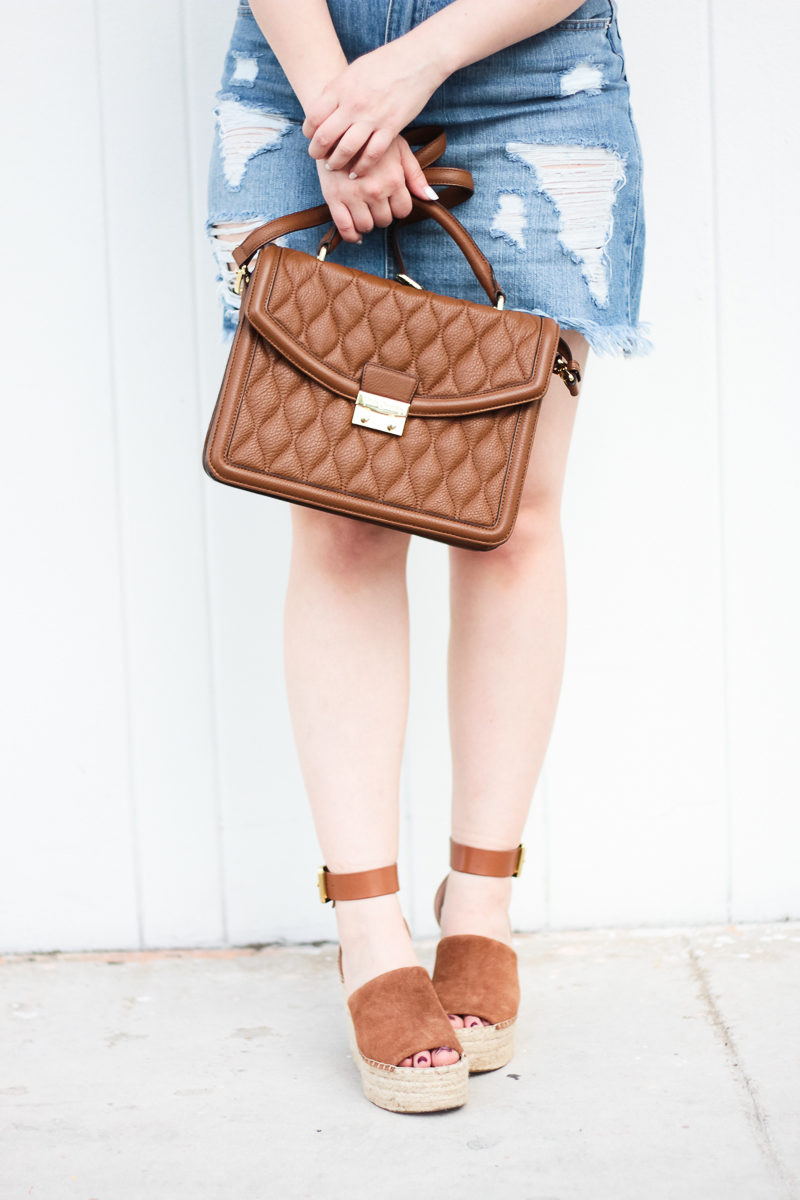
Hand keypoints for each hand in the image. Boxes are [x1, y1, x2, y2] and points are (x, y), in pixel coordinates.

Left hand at [302, 38, 445, 174]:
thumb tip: (324, 107)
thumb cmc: (385, 63)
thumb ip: (339, 90)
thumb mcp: (354, 70)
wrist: (417, 59)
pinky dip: (361, 168)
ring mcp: (372, 117)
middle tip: (318, 157)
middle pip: (325, 136)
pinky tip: (356, 173)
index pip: (314, 116)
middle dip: (317, 152)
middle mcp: (353, 103)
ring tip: (334, 167)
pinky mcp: (390, 127)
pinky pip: (371, 155)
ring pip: (346, 149)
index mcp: (341, 87)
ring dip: (337, 162)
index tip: (311, 137)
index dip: (309, 132)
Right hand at [315, 134, 437, 243]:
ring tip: (365, 210)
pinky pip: (345, 229)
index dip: (398, 207)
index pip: (403, 211)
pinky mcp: (334, 198)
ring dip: (368, 222)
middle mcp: (375, 190)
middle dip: (383, 213)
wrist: (337, 126)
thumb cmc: (371, 137)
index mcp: (393, 179)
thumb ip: (416, 175)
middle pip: (385, 220)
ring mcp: (353, 195)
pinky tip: (356, 233)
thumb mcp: (399, 149)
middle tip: (376, 202)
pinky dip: (352, 236)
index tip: (391, 200)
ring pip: (367, 226)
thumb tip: (431, 198)